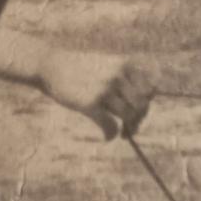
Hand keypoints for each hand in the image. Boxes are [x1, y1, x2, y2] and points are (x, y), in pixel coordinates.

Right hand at [40, 51, 154, 138]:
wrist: (51, 66)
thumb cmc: (80, 68)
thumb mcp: (106, 64)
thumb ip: (125, 78)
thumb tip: (144, 104)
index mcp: (124, 64)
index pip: (149, 89)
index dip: (146, 103)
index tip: (139, 111)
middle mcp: (116, 75)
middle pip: (141, 104)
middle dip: (139, 118)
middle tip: (131, 126)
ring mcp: (104, 90)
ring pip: (128, 116)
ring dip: (129, 129)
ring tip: (124, 134)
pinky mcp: (90, 104)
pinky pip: (110, 126)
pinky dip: (111, 135)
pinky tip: (107, 137)